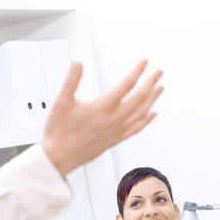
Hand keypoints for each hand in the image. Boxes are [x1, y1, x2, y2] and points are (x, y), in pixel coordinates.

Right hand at [41, 60, 162, 176]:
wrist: (60, 157)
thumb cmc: (60, 131)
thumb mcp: (61, 102)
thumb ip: (71, 81)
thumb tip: (78, 64)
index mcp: (103, 107)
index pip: (126, 84)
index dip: (137, 71)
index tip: (144, 62)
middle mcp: (114, 119)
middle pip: (139, 97)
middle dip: (150, 82)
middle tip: (159, 72)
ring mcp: (117, 130)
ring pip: (141, 112)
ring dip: (152, 99)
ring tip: (160, 88)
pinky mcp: (116, 139)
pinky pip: (136, 128)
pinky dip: (147, 120)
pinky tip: (152, 114)